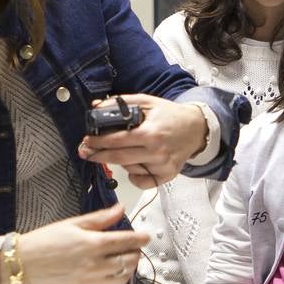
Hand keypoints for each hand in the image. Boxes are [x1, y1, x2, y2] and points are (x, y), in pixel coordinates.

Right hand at [11, 203, 149, 283]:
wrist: (22, 266)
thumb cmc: (44, 242)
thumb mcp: (72, 224)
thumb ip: (100, 218)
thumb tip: (120, 209)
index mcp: (93, 244)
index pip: (127, 241)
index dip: (141, 238)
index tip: (146, 236)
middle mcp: (96, 265)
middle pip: (129, 260)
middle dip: (136, 252)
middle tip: (134, 247)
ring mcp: (92, 281)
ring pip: (124, 277)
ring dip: (129, 268)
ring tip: (126, 260)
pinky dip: (117, 280)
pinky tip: (113, 272)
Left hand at [78, 95, 207, 187]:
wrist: (196, 128)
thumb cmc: (170, 115)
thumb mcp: (146, 102)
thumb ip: (121, 103)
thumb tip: (96, 107)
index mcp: (150, 132)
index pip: (116, 140)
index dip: (98, 142)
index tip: (87, 140)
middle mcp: (157, 151)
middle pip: (118, 158)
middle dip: (98, 155)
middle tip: (87, 152)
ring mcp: (162, 166)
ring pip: (128, 169)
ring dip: (118, 161)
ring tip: (121, 151)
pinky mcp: (166, 175)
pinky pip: (142, 181)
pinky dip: (133, 176)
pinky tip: (133, 166)